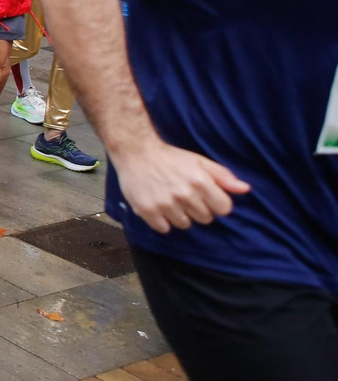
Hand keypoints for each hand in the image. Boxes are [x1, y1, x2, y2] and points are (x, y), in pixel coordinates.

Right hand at [113, 140, 249, 233]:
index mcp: (200, 182)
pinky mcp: (148, 210)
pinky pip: (164, 228)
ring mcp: (165, 204)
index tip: (205, 196)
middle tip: (185, 196)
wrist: (136, 151)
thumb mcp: (199, 161)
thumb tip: (245, 189)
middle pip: (205, 219)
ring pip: (184, 224)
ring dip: (179, 215)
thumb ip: (223, 176)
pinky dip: (162, 221)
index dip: (216, 203)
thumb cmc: (170, 157)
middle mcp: (184, 195)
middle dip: (198, 209)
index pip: (223, 209)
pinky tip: (159, 206)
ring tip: (170, 200)